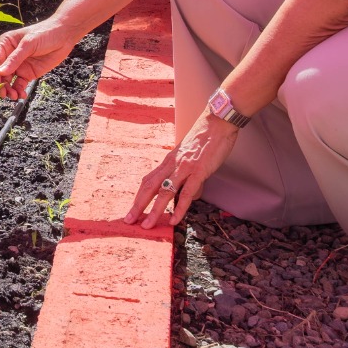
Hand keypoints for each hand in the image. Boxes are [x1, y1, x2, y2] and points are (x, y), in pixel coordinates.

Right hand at [0, 18, 77, 97]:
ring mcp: (18, 66)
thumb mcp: (29, 44)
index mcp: (6, 44)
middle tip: (3, 94)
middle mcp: (9, 56)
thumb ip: (15, 58)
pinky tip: (21, 94)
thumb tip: (1, 72)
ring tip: (14, 96)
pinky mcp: (28, 74)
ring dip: (8, 90)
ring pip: (8, 81)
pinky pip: (19, 84)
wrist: (64, 36)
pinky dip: (18, 91)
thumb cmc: (45, 33)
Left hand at [125, 113, 240, 227]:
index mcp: (169, 160)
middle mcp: (172, 164)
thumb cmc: (206, 139)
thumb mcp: (190, 156)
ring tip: (147, 226)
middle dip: (138, 205)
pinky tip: (174, 219)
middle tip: (129, 221)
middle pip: (149, 187)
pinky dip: (179, 208)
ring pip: (164, 193)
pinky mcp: (199, 171)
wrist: (217, 122)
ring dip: (154, 211)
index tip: (133, 209)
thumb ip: (188, 176)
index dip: (139, 196)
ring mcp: (184, 168)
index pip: (148, 180)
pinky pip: (186, 193)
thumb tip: (190, 195)